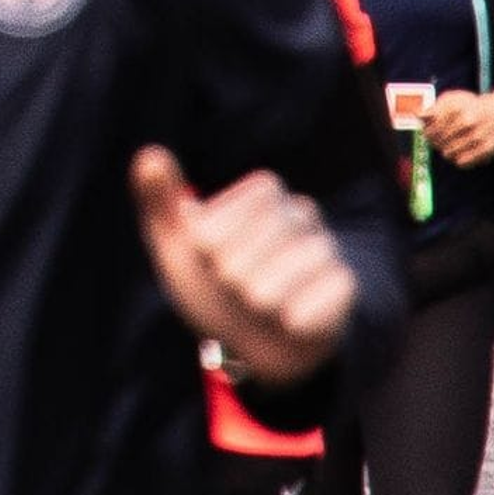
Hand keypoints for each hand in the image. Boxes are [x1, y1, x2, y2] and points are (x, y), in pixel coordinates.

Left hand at [132, 147, 357, 396]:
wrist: (259, 339)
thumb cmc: (214, 283)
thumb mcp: (178, 244)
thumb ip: (160, 201)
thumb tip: (149, 154)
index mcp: (263, 192)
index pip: (213, 227)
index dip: (204, 251)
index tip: (211, 254)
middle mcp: (302, 213)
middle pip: (234, 263)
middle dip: (226, 284)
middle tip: (239, 285)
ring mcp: (326, 250)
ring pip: (265, 292)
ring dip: (253, 307)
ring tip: (262, 303)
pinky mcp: (344, 288)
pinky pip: (302, 314)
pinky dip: (285, 324)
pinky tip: (289, 318)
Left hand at [423, 84, 493, 164]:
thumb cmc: (473, 106)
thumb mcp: (452, 99)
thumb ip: (434, 108)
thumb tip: (418, 115)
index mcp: (456, 109)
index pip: (431, 128)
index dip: (426, 132)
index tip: (428, 132)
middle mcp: (468, 123)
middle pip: (438, 142)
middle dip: (435, 142)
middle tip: (438, 140)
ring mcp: (477, 138)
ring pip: (448, 154)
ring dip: (445, 151)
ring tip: (449, 145)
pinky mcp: (486, 150)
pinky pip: (463, 163)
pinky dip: (457, 159)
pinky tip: (459, 151)